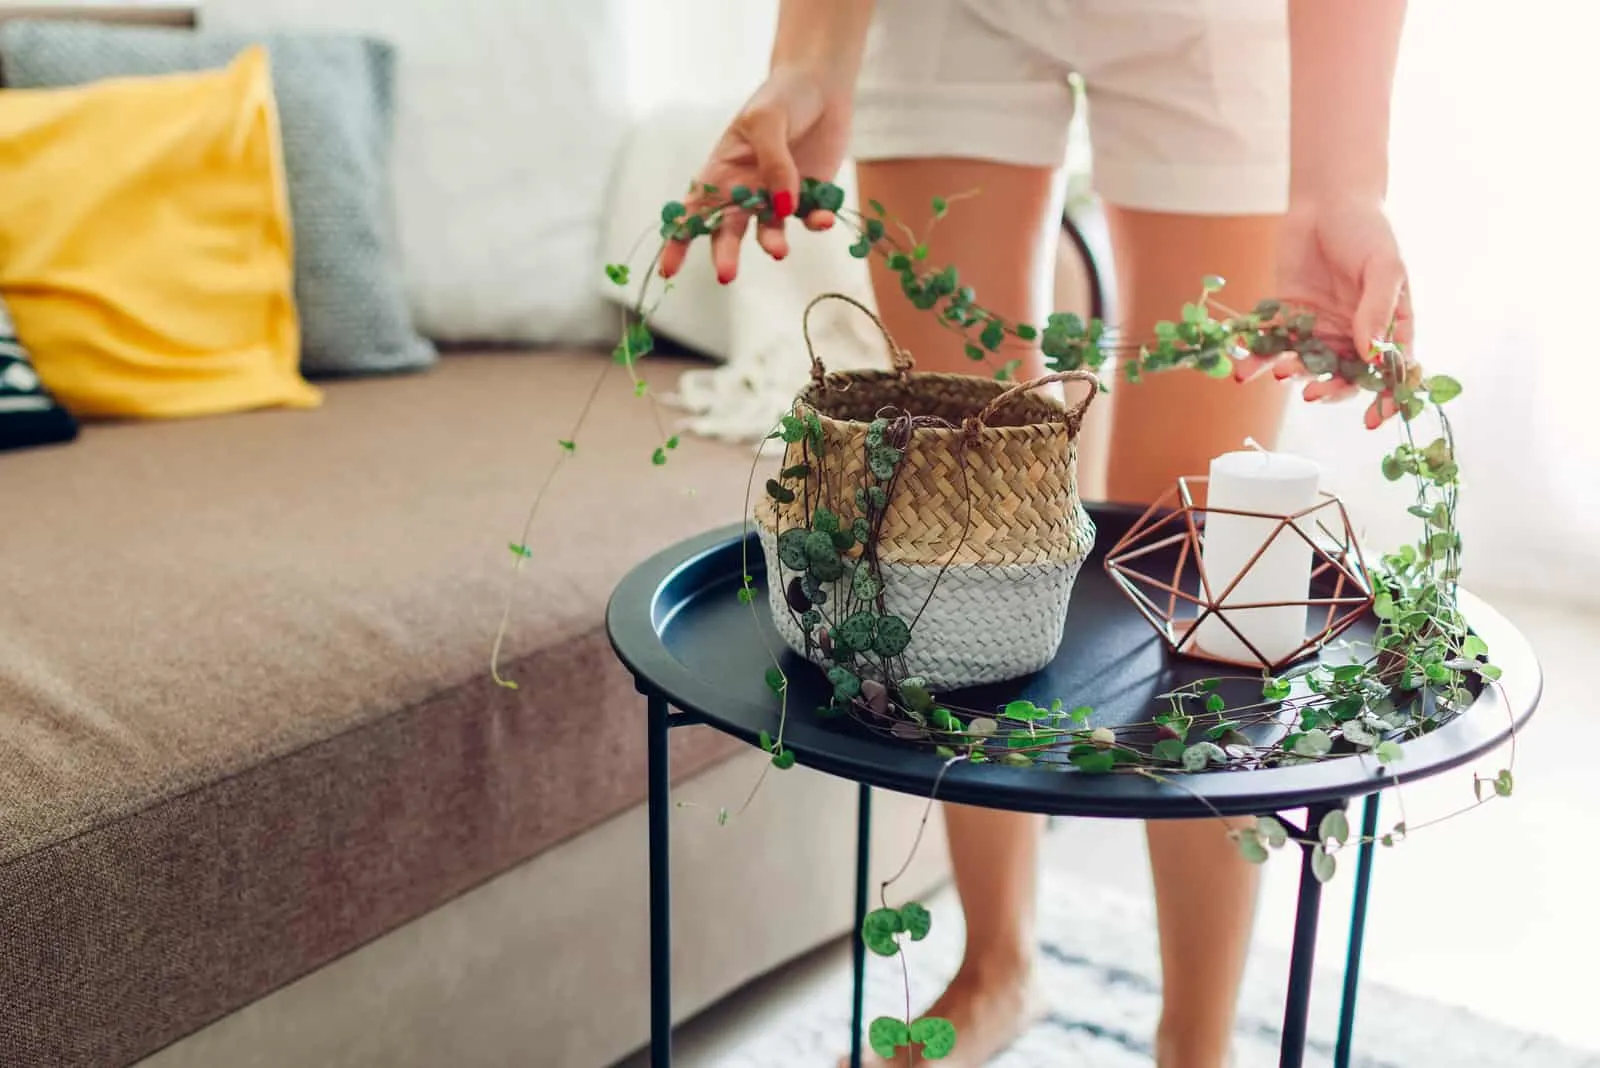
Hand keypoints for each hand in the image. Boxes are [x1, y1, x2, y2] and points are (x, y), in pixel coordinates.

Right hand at [658, 65, 853, 283]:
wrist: (823, 85)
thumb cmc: (782, 97)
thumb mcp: (766, 120)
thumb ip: (773, 163)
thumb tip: (782, 205)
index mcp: (722, 171)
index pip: (693, 210)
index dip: (679, 239)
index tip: (669, 269)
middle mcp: (746, 190)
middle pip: (728, 230)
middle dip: (724, 253)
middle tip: (726, 275)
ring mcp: (777, 197)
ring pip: (769, 231)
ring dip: (771, 242)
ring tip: (778, 250)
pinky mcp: (810, 198)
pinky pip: (809, 219)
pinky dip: (816, 222)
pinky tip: (824, 219)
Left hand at [1236, 197, 1413, 427]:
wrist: (1326, 201)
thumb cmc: (1367, 230)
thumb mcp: (1384, 266)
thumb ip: (1377, 309)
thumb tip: (1372, 354)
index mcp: (1387, 327)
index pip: (1391, 373)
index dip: (1385, 400)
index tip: (1373, 421)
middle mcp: (1352, 335)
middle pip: (1344, 376)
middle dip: (1330, 389)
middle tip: (1313, 393)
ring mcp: (1318, 328)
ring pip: (1305, 364)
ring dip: (1292, 373)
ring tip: (1280, 371)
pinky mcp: (1285, 317)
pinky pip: (1270, 345)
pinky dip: (1256, 360)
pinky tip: (1243, 370)